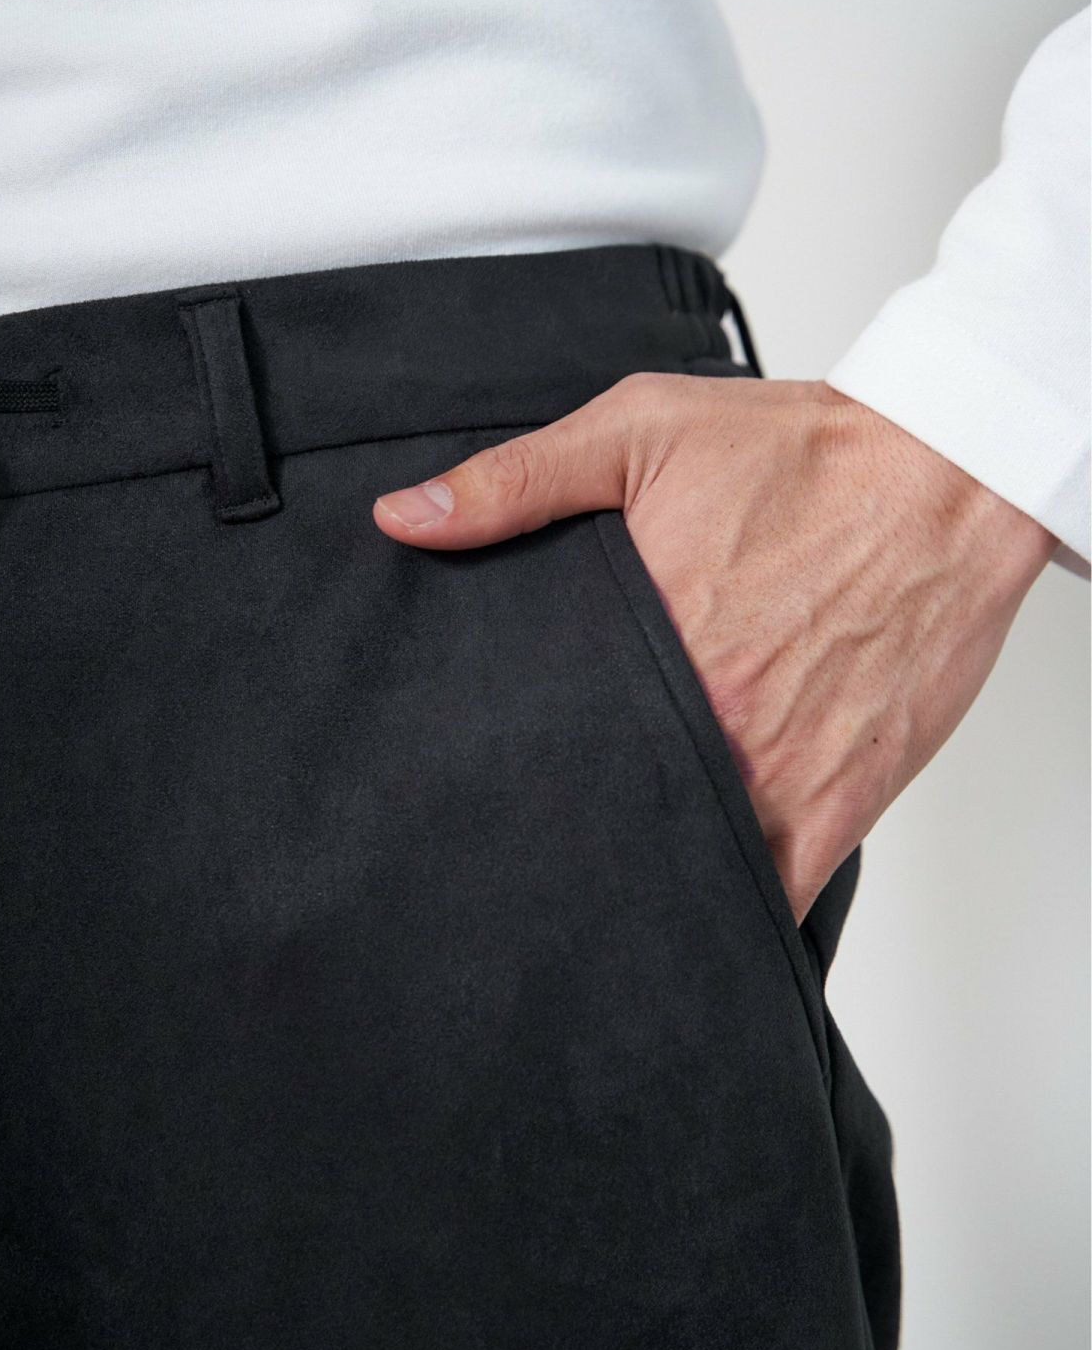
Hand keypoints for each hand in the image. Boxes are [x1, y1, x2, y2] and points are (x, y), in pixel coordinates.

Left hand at [372, 374, 1056, 924]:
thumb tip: (400, 520)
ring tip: (587, 894)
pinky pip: (776, 892)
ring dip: (642, 879)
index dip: (501, 780)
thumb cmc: (801, 452)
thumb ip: (517, 481)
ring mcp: (779, 774)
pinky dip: (731, 911)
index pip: (544, 745)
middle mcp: (713, 723)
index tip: (467, 798)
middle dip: (561, 836)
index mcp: (652, 642)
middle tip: (514, 851)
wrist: (950, 474)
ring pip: (685, 867)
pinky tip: (687, 918)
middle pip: (606, 812)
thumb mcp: (641, 430)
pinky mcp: (842, 800)